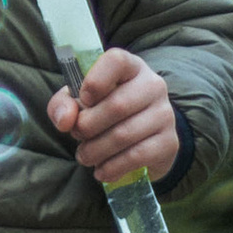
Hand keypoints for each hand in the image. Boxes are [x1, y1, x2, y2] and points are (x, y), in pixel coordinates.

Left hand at [50, 47, 180, 189]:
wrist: (143, 138)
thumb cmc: (104, 112)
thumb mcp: (80, 102)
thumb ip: (63, 105)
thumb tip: (65, 121)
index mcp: (130, 67)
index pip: (116, 61)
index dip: (95, 81)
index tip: (83, 100)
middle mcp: (153, 85)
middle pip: (117, 105)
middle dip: (88, 126)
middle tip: (77, 136)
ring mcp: (164, 113)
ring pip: (124, 134)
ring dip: (96, 150)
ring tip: (84, 156)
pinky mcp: (169, 142)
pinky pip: (137, 156)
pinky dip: (112, 167)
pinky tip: (101, 171)